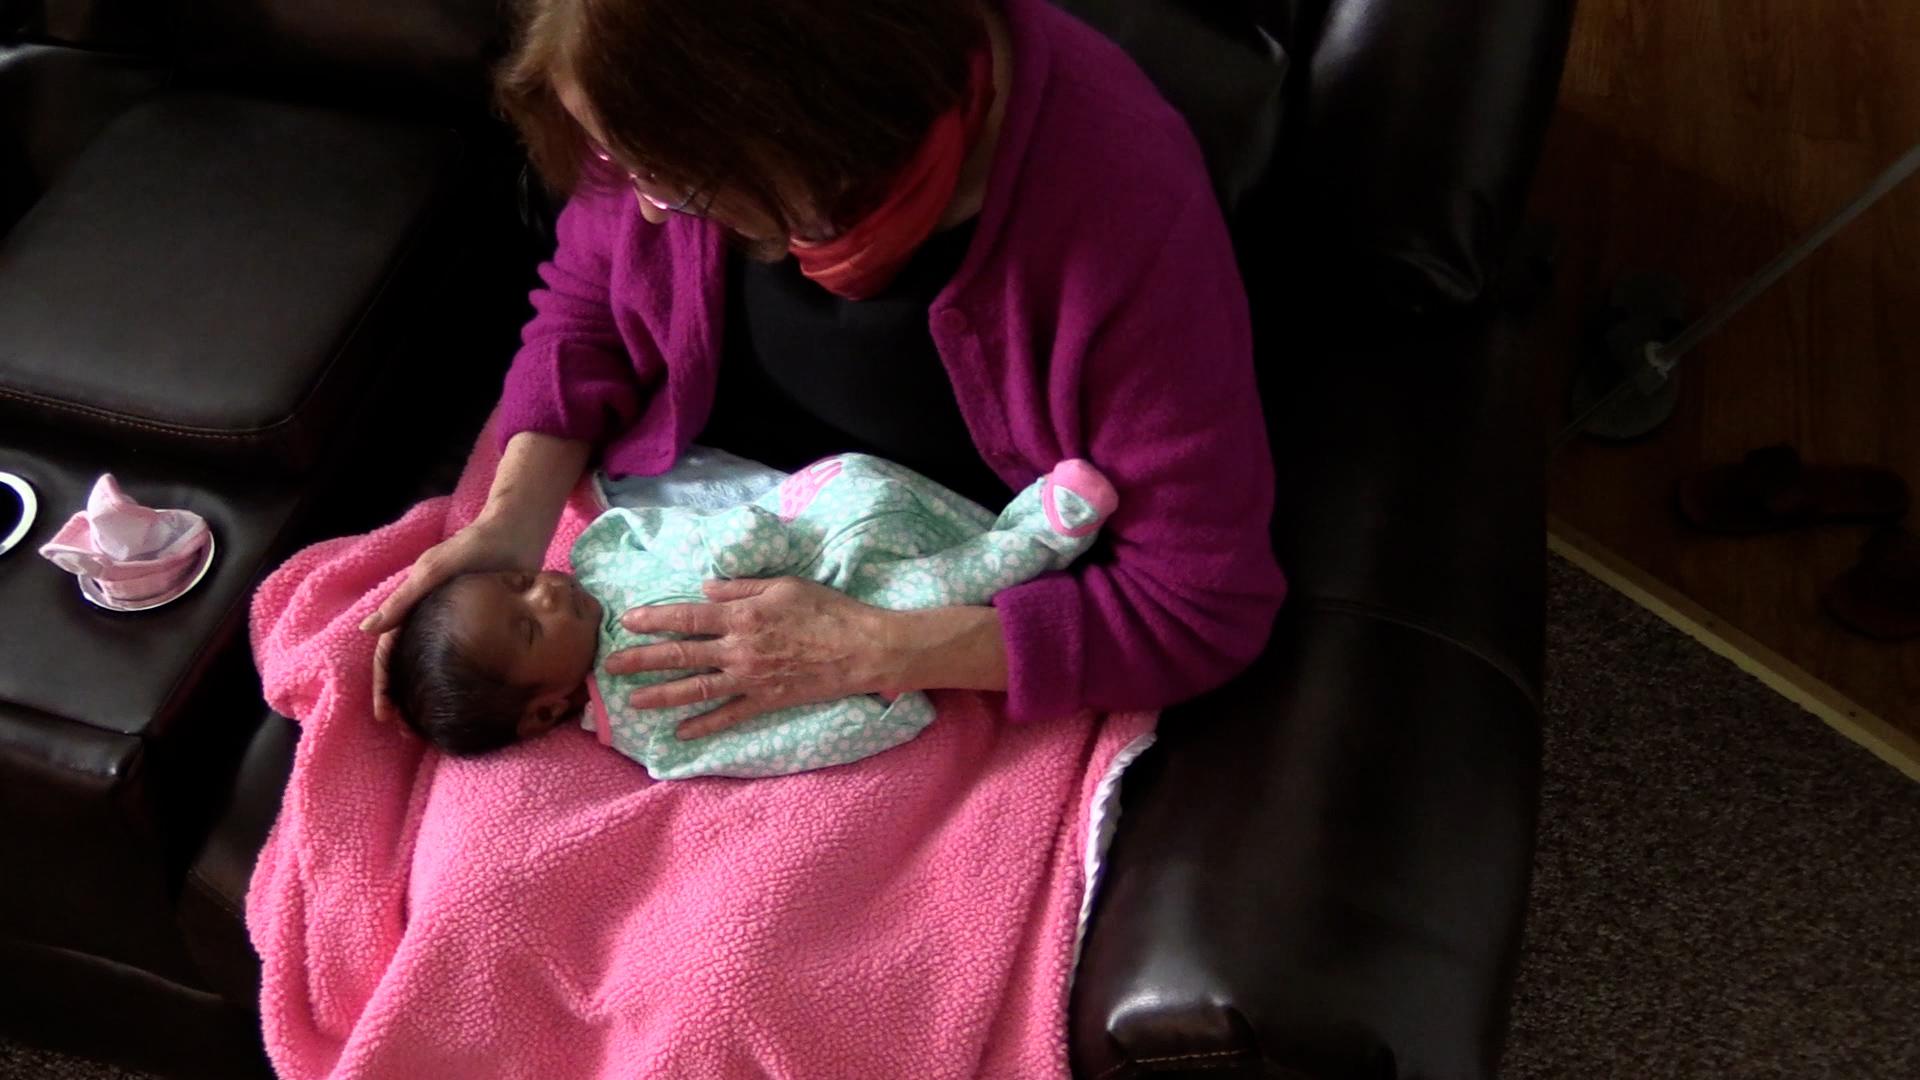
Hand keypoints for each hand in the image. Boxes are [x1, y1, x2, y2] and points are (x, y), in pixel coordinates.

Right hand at [359, 511, 552, 723]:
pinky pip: (460, 660)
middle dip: (399, 696)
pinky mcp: (480, 627)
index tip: (384, 713)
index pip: (388, 652)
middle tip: (403, 730)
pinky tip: (460, 701)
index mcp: (412, 606)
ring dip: (422, 693)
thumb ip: (405, 598)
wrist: (517, 533)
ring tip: (426, 723)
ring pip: (431, 665)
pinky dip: (452, 681)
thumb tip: (367, 631)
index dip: (383, 683)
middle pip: (406, 664)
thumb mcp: (435, 570)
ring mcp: (454, 625)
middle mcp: (429, 619)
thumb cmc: (473, 547)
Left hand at [605, 578, 891, 739]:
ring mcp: (750, 679)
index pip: (687, 618)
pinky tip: (681, 732)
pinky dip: (704, 725)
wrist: (861, 648)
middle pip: (681, 655)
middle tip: (610, 666)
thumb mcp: (783, 585)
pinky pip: (728, 715)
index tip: (626, 622)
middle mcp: (739, 649)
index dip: (654, 619)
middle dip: (642, 660)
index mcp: (742, 616)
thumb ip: (740, 588)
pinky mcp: (765, 701)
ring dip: (662, 695)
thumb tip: (703, 589)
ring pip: (696, 689)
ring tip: (633, 701)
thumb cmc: (826, 610)